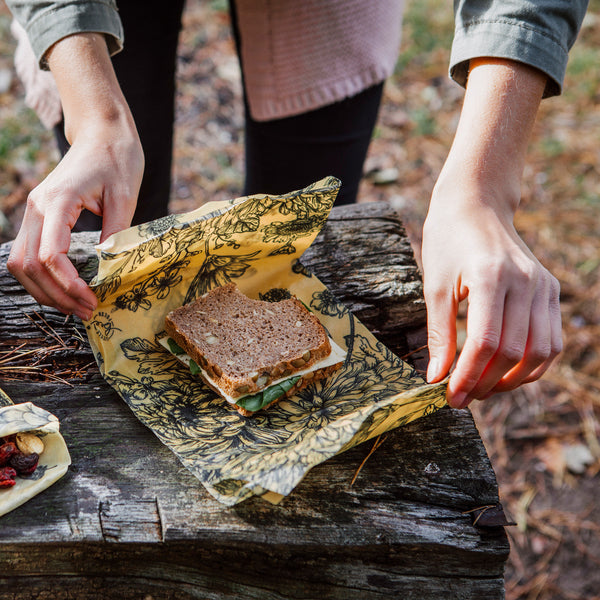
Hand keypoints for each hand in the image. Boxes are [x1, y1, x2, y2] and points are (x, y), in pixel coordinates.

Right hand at [7, 120, 142, 318]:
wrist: (102, 134)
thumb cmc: (117, 160)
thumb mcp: (125, 197)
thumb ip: (116, 234)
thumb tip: (110, 270)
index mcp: (58, 202)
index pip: (51, 255)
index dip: (69, 285)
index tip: (92, 300)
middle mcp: (38, 208)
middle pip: (29, 265)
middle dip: (56, 295)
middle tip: (87, 312)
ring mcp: (34, 211)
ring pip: (21, 262)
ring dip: (45, 290)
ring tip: (76, 307)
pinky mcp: (40, 216)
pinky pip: (28, 253)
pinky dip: (41, 277)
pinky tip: (65, 289)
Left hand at [422, 184, 561, 407]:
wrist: (475, 206)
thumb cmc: (447, 242)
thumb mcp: (434, 285)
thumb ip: (439, 333)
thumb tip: (436, 378)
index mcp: (490, 276)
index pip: (485, 342)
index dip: (466, 376)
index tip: (449, 396)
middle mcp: (525, 281)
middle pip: (513, 352)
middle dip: (485, 383)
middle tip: (462, 398)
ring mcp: (543, 285)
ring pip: (540, 352)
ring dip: (511, 380)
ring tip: (482, 389)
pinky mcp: (550, 290)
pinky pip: (551, 340)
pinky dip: (532, 365)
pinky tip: (506, 374)